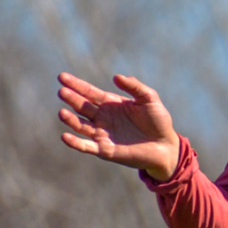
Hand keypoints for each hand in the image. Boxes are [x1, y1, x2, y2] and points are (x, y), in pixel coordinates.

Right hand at [57, 72, 180, 180]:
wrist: (166, 145)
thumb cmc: (158, 121)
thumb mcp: (150, 99)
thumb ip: (135, 87)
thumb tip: (117, 77)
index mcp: (111, 104)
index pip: (89, 92)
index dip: (76, 85)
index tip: (62, 77)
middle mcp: (103, 118)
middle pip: (82, 107)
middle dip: (71, 99)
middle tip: (62, 91)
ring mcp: (102, 134)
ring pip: (81, 126)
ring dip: (70, 120)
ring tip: (62, 112)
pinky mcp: (105, 150)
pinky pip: (86, 146)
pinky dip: (75, 143)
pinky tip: (65, 136)